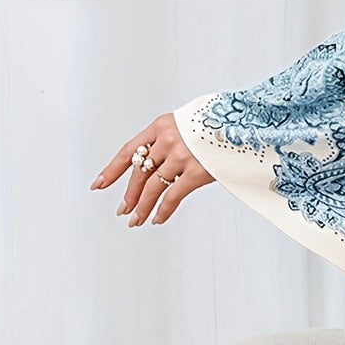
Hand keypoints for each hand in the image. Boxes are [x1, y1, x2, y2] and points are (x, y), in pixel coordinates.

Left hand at [91, 114, 214, 225]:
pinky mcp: (196, 172)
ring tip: (136, 221)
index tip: (98, 185)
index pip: (129, 150)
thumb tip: (157, 164)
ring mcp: (180, 156)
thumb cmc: (219, 125)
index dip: (112, 170)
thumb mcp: (188, 123)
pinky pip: (172, 196)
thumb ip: (171, 139)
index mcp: (161, 125)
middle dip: (130, 195)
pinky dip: (162, 211)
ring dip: (142, 207)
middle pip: (139, 173)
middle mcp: (166, 140)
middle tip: (123, 212)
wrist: (246, 123)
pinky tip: (157, 220)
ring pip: (152, 187)